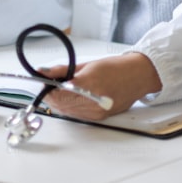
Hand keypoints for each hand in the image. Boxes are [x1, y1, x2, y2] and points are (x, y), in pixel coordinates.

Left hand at [41, 53, 160, 119]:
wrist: (138, 76)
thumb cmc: (115, 67)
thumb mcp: (87, 65)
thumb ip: (63, 70)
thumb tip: (43, 72)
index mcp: (89, 85)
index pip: (58, 94)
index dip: (47, 90)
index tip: (44, 82)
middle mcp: (93, 102)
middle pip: (60, 105)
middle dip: (51, 96)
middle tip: (49, 85)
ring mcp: (97, 113)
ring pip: (67, 112)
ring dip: (59, 102)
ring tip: (61, 90)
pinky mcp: (100, 118)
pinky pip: (77, 115)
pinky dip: (70, 107)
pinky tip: (72, 97)